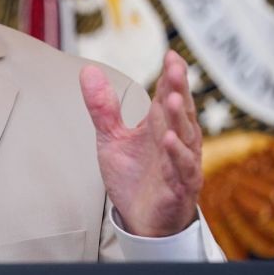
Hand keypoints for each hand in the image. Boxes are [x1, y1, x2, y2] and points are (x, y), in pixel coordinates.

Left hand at [80, 51, 202, 236]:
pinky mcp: (179, 188)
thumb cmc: (133, 177)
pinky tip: (169, 140)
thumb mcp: (111, 137)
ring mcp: (180, 164)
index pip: (169, 96)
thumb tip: (88, 69)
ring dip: (180, 118)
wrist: (140, 220)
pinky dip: (177, 155)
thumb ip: (103, 107)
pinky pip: (181, 169)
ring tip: (174, 99)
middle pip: (180, 111)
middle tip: (176, 68)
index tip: (170, 55)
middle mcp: (176, 141)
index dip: (171, 77)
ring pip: (185, 137)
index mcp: (161, 126)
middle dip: (179, 89)